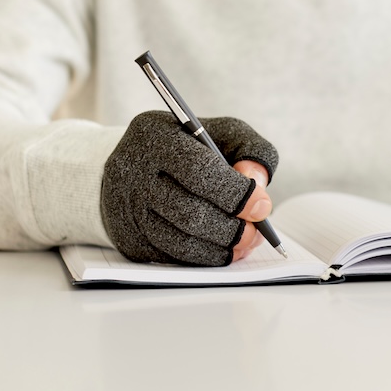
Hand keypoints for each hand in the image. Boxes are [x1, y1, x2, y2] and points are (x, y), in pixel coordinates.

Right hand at [101, 111, 279, 265]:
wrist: (136, 163)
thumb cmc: (190, 147)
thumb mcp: (223, 133)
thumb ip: (250, 150)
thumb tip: (258, 187)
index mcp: (157, 136)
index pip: (198, 171)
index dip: (236, 194)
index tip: (263, 208)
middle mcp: (134, 172)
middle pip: (189, 213)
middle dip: (232, 228)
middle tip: (257, 233)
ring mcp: (127, 209)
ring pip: (180, 241)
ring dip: (221, 248)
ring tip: (246, 243)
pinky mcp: (128, 238)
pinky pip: (171, 256)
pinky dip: (204, 257)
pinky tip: (223, 250)